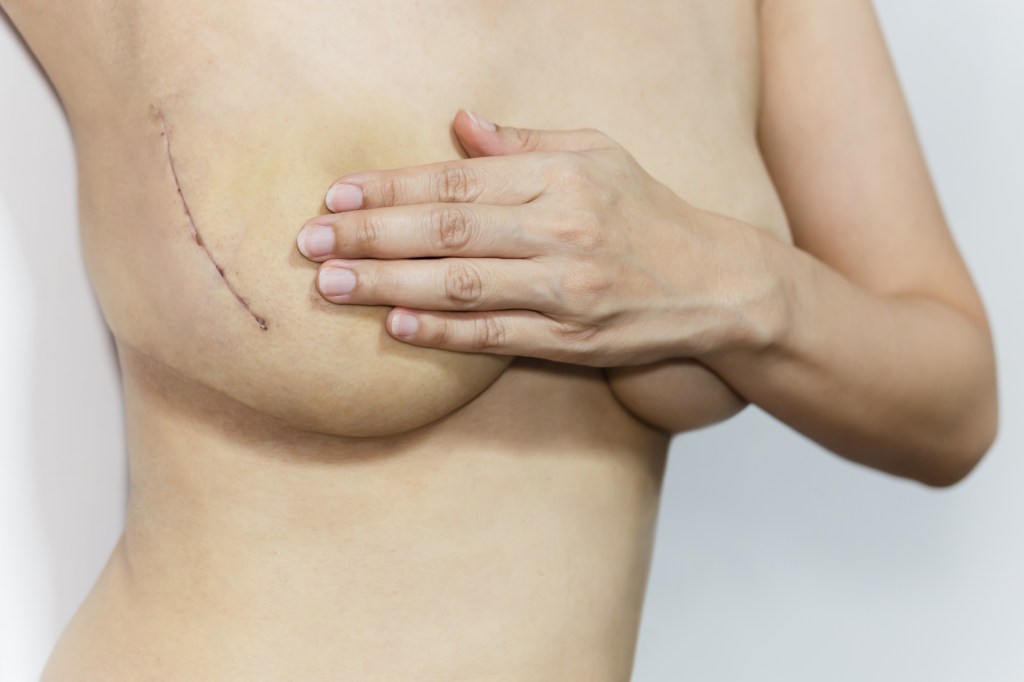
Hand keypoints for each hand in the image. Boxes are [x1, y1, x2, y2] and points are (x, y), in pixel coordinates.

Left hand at [296, 110, 769, 366]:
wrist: (715, 282)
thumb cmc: (646, 211)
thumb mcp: (598, 153)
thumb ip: (526, 141)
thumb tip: (462, 122)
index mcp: (560, 177)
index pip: (457, 178)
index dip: (390, 187)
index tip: (335, 197)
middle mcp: (561, 229)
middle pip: (447, 230)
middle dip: (371, 236)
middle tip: (309, 244)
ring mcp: (567, 289)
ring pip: (461, 284)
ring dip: (389, 285)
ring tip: (331, 284)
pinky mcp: (574, 339)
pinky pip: (496, 336)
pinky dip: (442, 332)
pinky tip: (395, 326)